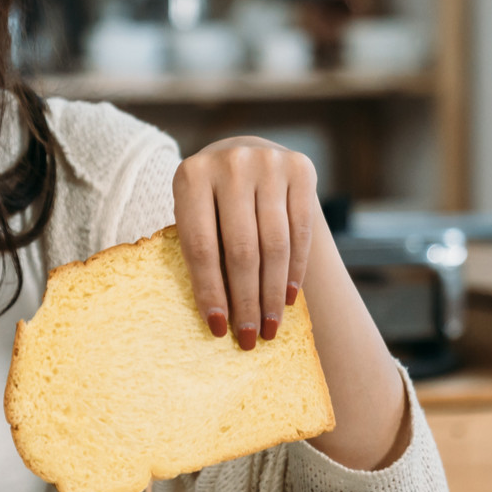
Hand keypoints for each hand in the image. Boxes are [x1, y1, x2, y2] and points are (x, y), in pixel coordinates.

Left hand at [173, 137, 318, 350]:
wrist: (244, 154)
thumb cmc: (212, 201)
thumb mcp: (196, 216)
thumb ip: (203, 252)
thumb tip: (218, 319)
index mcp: (191, 176)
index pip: (201, 246)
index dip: (210, 291)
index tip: (219, 329)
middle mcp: (230, 163)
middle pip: (241, 249)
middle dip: (247, 300)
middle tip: (251, 338)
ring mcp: (269, 163)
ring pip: (275, 244)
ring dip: (273, 293)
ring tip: (270, 326)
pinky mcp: (301, 168)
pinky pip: (301, 231)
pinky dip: (295, 270)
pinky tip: (288, 297)